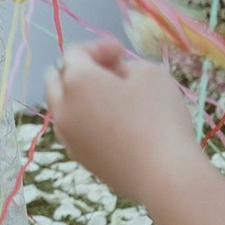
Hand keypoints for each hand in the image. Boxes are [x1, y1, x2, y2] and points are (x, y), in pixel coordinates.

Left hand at [48, 39, 205, 203]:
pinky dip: (89, 121)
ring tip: (116, 100)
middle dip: (82, 71)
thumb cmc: (160, 118)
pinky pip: (77, 131)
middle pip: (59, 80)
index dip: (98, 48)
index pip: (75, 54)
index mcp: (76, 82)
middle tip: (113, 73)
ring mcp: (68, 138)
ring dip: (83, 98)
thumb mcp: (150, 73)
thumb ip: (125, 66)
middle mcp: (62, 109)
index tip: (121, 52)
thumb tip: (113, 78)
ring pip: (65, 108)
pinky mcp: (81, 160)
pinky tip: (117, 126)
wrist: (164, 176)